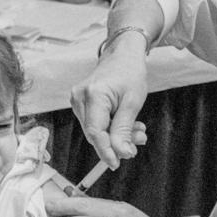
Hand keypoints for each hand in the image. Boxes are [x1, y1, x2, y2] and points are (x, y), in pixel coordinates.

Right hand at [69, 34, 148, 168]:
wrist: (122, 54)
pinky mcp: (81, 103)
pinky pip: (95, 123)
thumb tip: (122, 153)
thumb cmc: (129, 72)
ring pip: (95, 131)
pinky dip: (111, 128)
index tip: (116, 163)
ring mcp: (77, 100)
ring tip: (137, 129)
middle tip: (138, 141)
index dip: (106, 151)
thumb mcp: (133, 102)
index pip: (95, 132)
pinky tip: (126, 124)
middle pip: (94, 134)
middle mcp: (79, 98)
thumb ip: (124, 129)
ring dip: (116, 135)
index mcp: (92, 94)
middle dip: (116, 142)